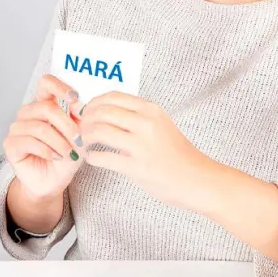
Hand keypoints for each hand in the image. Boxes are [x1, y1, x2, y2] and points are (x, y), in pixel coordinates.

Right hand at [3, 74, 83, 201]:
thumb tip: (81, 106)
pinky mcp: (10, 144)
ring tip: (69, 153)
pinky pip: (29, 141)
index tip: (74, 98)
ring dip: (59, 142)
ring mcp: (17, 128)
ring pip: (39, 127)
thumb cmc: (65, 157)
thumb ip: (79, 119)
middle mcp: (28, 113)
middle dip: (66, 124)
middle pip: (45, 107)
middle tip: (78, 139)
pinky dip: (47, 150)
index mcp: (44, 105)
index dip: (59, 87)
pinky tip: (56, 157)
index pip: (46, 84)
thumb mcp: (78, 136)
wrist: (54, 182)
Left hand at [75, 92, 215, 209]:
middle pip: (102, 111)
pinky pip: (104, 158)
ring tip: (82, 141)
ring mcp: (142, 145)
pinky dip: (92, 156)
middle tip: (79, 127)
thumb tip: (103, 111)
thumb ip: (136, 116)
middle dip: (84, 119)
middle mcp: (146, 123)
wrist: (198, 180)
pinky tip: (91, 157)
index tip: (85, 110)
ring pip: (100, 131)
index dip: (93, 102)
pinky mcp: (138, 167)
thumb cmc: (177, 153)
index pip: (112, 96)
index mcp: (150, 110)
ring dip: (85, 136)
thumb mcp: (160, 124)